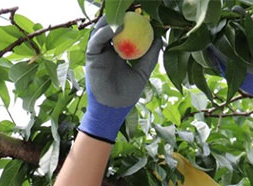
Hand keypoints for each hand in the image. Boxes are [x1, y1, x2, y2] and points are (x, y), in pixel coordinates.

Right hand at [79, 17, 162, 142]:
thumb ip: (150, 55)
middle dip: (120, 15)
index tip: (143, 12)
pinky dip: (105, 32)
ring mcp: (99, 51)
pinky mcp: (91, 56)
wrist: (114, 108)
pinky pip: (96, 41)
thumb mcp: (143, 71)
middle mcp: (108, 48)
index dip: (132, 20)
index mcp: (119, 51)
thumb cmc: (128, 93)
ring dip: (112, 20)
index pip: (125, 31)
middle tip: (133, 7)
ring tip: (125, 14)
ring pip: (102, 30)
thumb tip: (160, 37)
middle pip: (112, 26)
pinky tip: (115, 27)